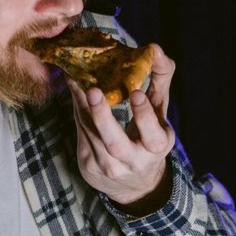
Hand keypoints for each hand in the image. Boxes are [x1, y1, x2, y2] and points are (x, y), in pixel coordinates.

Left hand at [70, 44, 175, 215]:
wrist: (134, 185)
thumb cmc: (149, 140)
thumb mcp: (160, 114)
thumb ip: (160, 81)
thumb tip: (156, 50)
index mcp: (156, 149)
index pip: (152, 135)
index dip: (144, 115)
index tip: (136, 92)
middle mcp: (132, 162)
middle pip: (115, 142)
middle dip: (103, 116)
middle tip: (93, 90)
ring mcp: (107, 166)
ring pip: (91, 131)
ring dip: (82, 104)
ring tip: (76, 77)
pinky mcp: (88, 164)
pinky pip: (81, 131)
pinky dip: (77, 108)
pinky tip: (75, 89)